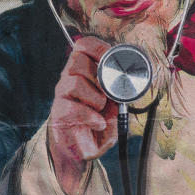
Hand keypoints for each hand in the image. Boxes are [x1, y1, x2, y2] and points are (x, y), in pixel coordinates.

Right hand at [47, 37, 117, 194]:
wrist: (82, 148)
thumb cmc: (99, 121)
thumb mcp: (116, 105)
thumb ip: (123, 91)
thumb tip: (135, 80)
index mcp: (83, 71)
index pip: (83, 46)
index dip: (97, 47)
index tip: (111, 57)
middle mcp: (69, 79)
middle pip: (77, 60)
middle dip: (98, 76)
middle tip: (107, 92)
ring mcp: (62, 96)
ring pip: (74, 83)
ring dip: (95, 98)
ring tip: (101, 110)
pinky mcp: (58, 114)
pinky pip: (72, 108)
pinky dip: (90, 116)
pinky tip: (98, 123)